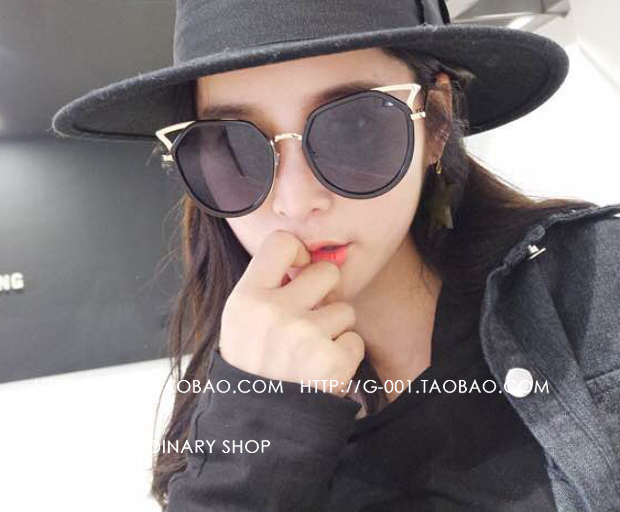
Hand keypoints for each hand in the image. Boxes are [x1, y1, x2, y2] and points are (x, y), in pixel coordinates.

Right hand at [218, 230, 364, 396]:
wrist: (258, 428)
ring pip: (344, 309)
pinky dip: (344, 356)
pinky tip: (321, 372)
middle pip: (327, 272)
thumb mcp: (240, 322)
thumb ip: (266, 287)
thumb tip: (306, 260)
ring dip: (334, 330)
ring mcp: (304, 335)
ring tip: (308, 355)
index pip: (282, 242)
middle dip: (325, 294)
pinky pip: (355, 339)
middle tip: (308, 320)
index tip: (297, 272)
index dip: (297, 254)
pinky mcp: (332, 361)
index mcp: (246, 298)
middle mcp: (274, 311)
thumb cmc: (253, 367)